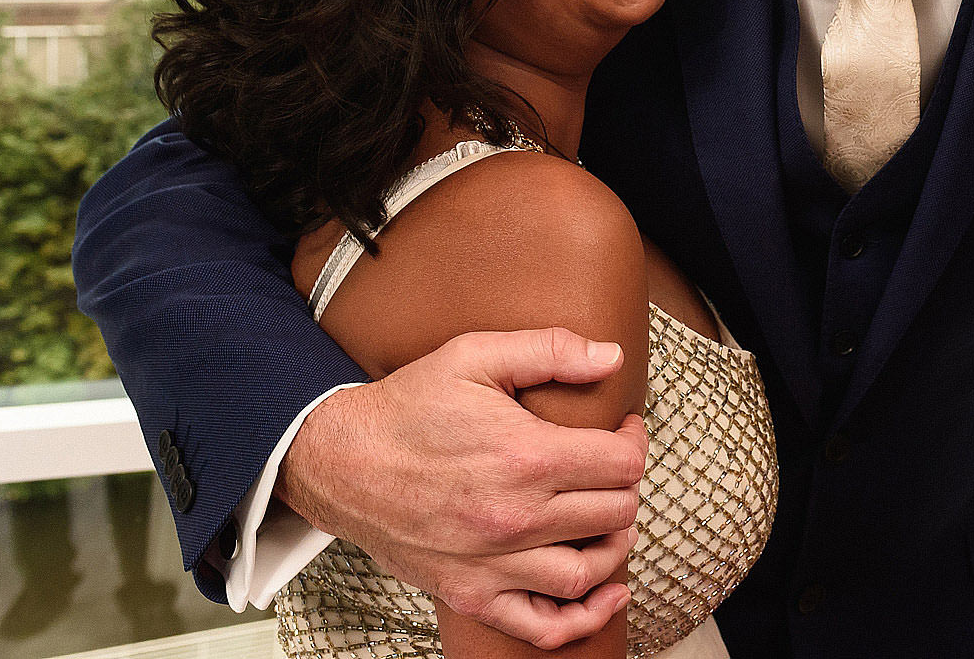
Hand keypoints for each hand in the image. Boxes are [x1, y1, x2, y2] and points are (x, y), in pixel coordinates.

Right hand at [277, 327, 647, 647]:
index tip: (624, 431)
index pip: (621, 464)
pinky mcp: (471, 592)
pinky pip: (542, 624)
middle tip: (612, 469)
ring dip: (616, 546)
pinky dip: (583, 618)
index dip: (634, 442)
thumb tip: (608, 357)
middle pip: (614, 513)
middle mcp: (515, 517)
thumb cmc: (406, 409)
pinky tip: (605, 594)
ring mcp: (493, 562)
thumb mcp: (475, 356)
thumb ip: (549, 350)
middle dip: (625, 487)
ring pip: (590, 571)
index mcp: (525, 457)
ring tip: (610, 521)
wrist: (340, 461)